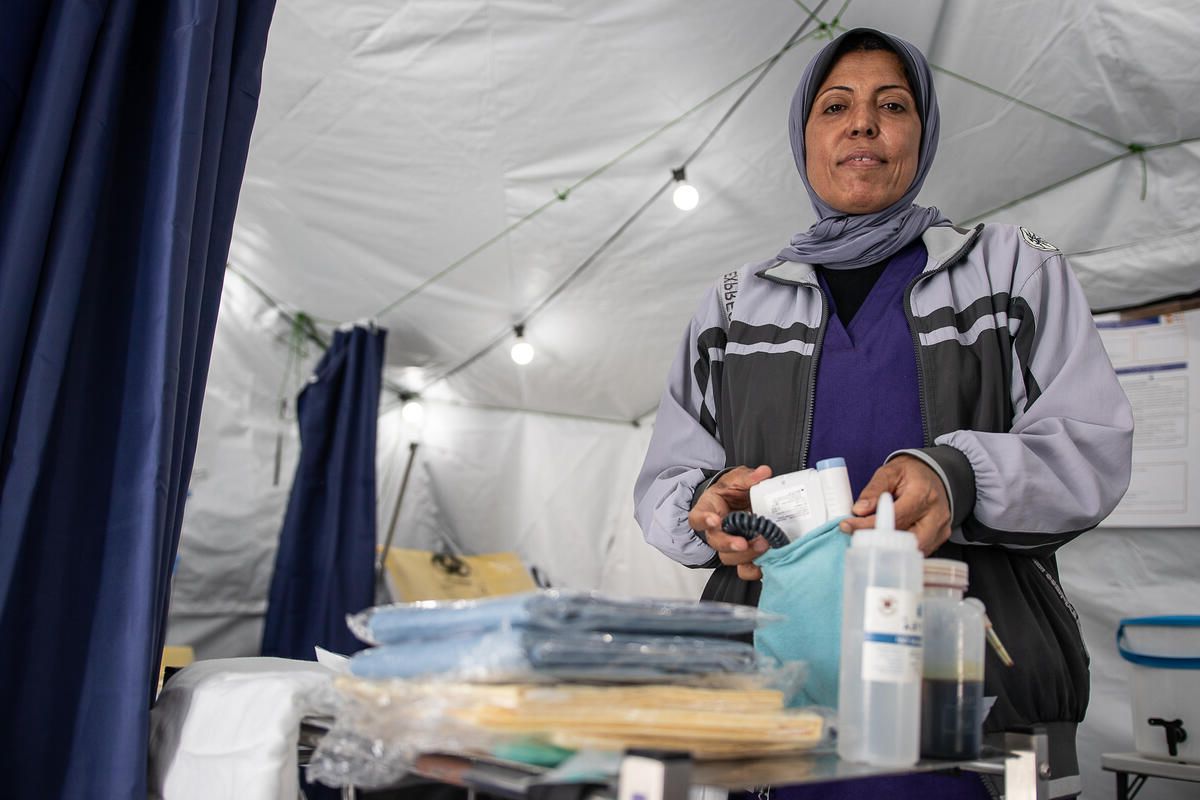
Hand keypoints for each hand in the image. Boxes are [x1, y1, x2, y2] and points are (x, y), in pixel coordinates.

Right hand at [688, 465, 771, 580]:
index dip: (704, 521)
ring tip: (764, 545)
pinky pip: (745, 569)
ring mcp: (729, 545)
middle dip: (729, 543)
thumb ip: (748, 477)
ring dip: (746, 555)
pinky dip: (755, 570)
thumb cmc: (731, 493)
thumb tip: (763, 473)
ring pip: (730, 558)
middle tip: (744, 541)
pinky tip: (767, 564)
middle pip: (715, 542)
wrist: (738, 504)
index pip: (697, 518)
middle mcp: (715, 531)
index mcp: (708, 511)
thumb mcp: (737, 479)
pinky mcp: (743, 556)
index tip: (715, 519)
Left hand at [839, 455, 950, 554]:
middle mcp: (936, 514)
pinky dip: (898, 549)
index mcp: (923, 493)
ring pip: (913, 550)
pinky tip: (882, 542)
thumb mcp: (889, 472)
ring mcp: (940, 529)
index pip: (896, 516)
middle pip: (908, 540)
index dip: (869, 524)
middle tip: (856, 537)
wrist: (933, 475)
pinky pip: (917, 550)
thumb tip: (859, 510)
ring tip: (867, 539)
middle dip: (879, 542)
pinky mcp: (939, 538)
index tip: (847, 525)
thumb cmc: (911, 474)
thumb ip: (873, 490)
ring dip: (888, 548)